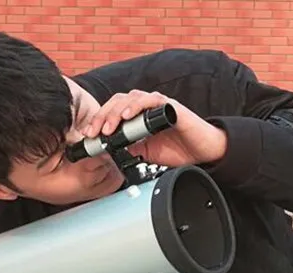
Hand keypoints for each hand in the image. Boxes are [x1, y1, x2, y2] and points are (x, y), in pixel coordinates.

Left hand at [82, 89, 226, 167]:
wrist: (204, 153)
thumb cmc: (179, 150)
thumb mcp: (146, 154)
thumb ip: (129, 149)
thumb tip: (108, 151)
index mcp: (138, 117)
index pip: (112, 111)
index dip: (98, 121)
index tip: (88, 135)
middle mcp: (145, 108)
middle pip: (117, 102)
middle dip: (102, 117)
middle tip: (93, 132)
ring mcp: (157, 105)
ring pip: (130, 98)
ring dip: (115, 112)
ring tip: (108, 127)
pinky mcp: (170, 106)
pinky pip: (150, 99)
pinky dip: (137, 105)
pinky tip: (128, 115)